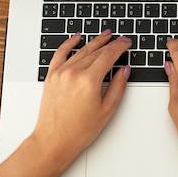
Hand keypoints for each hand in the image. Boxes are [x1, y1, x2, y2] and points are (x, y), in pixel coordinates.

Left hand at [0, 31, 131, 176]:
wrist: (53, 140)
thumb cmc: (78, 131)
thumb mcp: (106, 111)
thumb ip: (117, 87)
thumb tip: (124, 70)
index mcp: (89, 81)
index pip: (108, 56)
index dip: (119, 47)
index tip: (125, 42)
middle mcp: (74, 73)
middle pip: (96, 51)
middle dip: (110, 43)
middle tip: (119, 39)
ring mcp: (61, 73)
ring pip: (81, 51)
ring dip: (94, 42)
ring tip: (104, 36)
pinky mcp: (51, 76)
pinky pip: (61, 54)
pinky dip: (69, 43)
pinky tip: (76, 37)